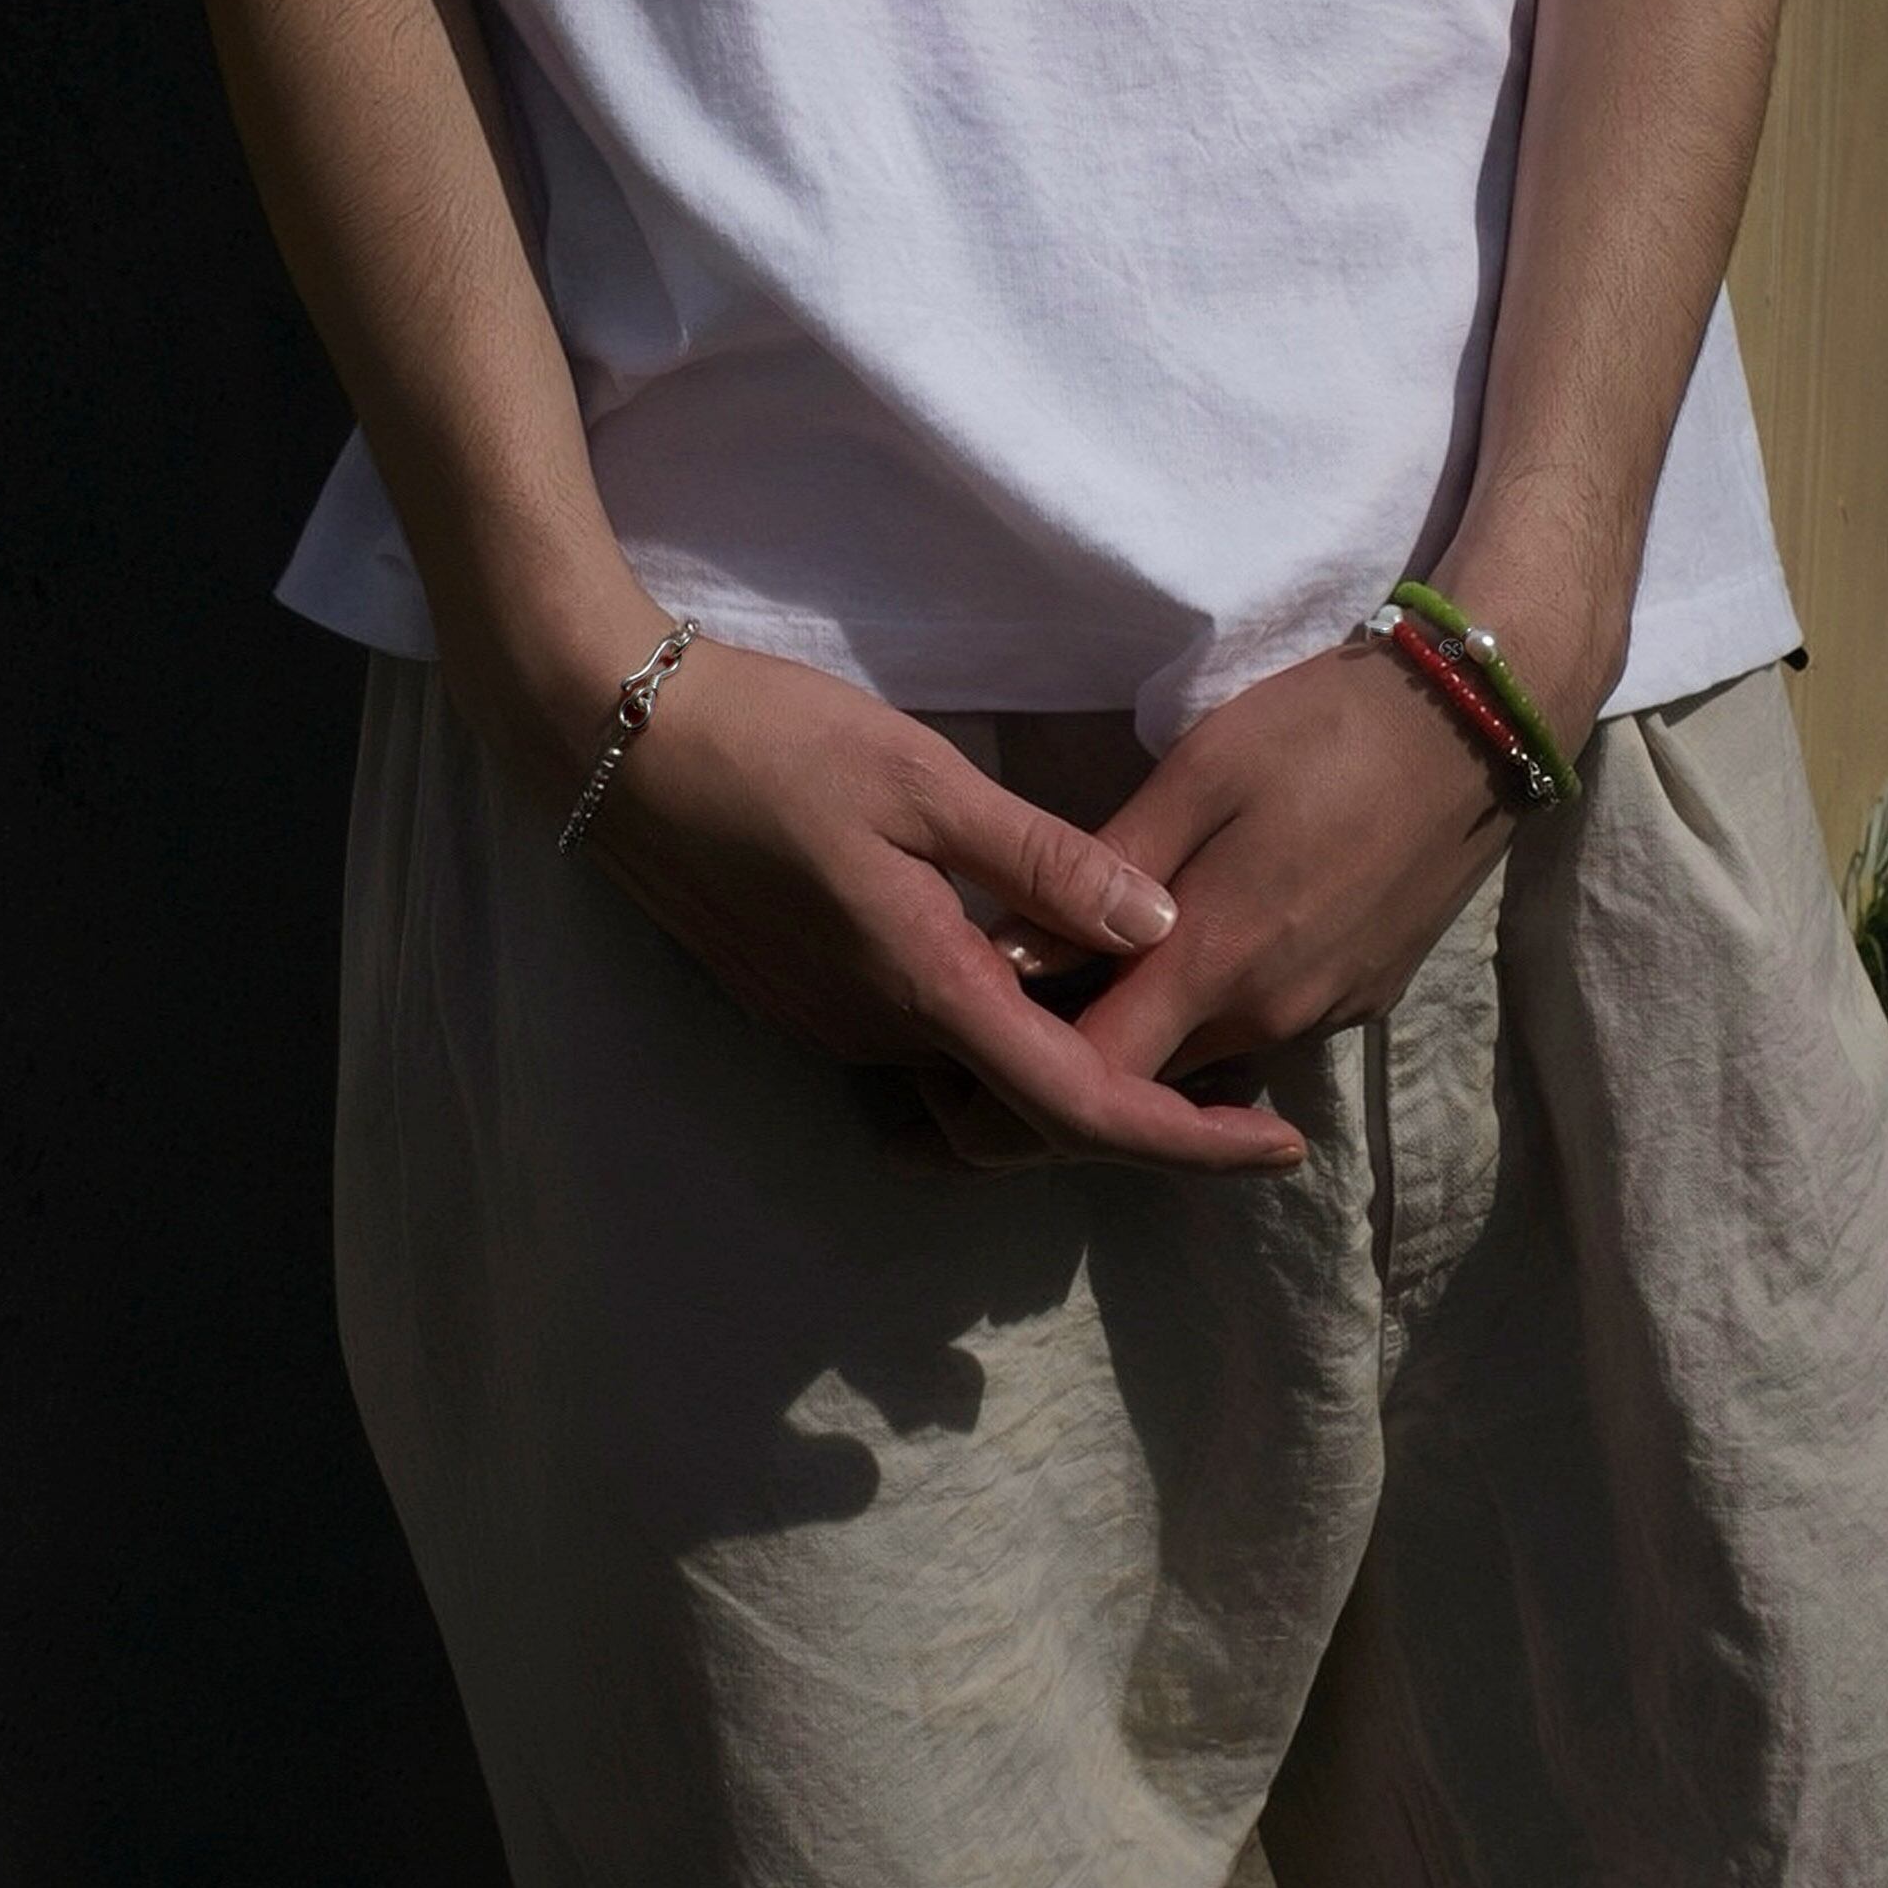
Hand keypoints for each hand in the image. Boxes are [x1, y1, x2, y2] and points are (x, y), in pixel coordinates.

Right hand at [579, 638, 1308, 1175]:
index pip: (1080, 1104)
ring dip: (1076, 1076)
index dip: (1188, 1141)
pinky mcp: (806, 992)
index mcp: (922, 985)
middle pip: (1037, 1117)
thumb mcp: (921, 778)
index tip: (1280, 1147)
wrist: (607, 739)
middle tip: (1247, 1082)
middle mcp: (879, 1031)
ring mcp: (834, 1021)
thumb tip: (1157, 928)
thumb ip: (1039, 860)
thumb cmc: (767, 740)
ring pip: (981, 1086)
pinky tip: (1052, 981)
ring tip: (1172, 1030)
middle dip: (1148, 1116)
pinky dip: (1009, 1040)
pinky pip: (930, 1047)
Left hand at [908, 569, 1614, 1173]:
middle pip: (1143, 1083)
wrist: (1481, 724)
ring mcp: (1326, 1016)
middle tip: (985, 1025)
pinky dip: (1197, 1018)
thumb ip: (1105, 871)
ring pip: (1200, 1062)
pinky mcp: (1362, 999)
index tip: (948, 1060)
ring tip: (1062, 986)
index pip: (1094, 1078)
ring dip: (1133, 1041)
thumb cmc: (1327, 726)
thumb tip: (1009, 954)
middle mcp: (1274, 1017)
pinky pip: (1255, 1035)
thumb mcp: (1199, 774)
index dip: (1014, 1084)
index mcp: (1223, 962)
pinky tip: (1163, 962)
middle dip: (1061, 1070)